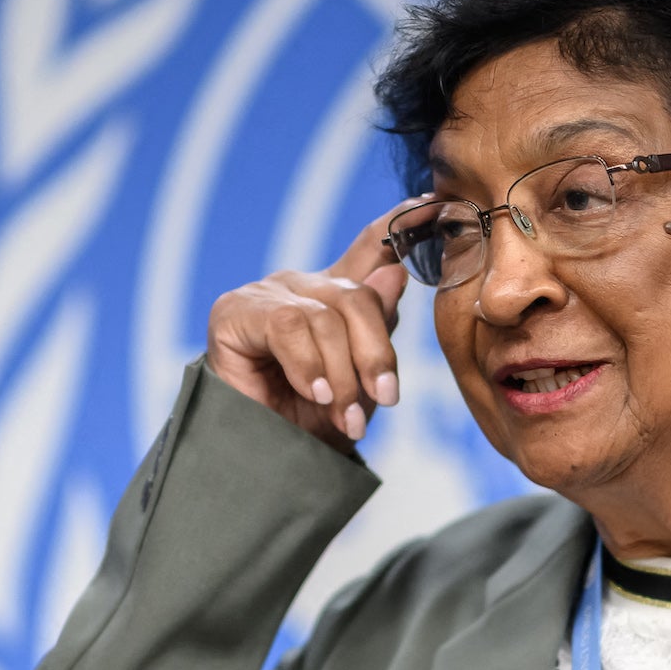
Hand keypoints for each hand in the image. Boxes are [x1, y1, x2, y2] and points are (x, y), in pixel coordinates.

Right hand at [206, 199, 419, 450]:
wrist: (265, 466)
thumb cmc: (312, 425)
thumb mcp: (363, 383)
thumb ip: (378, 329)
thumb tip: (396, 273)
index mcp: (336, 296)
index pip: (374, 245)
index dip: (403, 223)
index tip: (435, 203)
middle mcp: (302, 286)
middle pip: (358, 296)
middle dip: (375, 353)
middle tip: (383, 399)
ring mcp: (267, 294)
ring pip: (326, 316)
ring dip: (343, 373)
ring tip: (343, 415)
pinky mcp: (235, 312)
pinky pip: (288, 325)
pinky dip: (309, 364)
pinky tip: (316, 392)